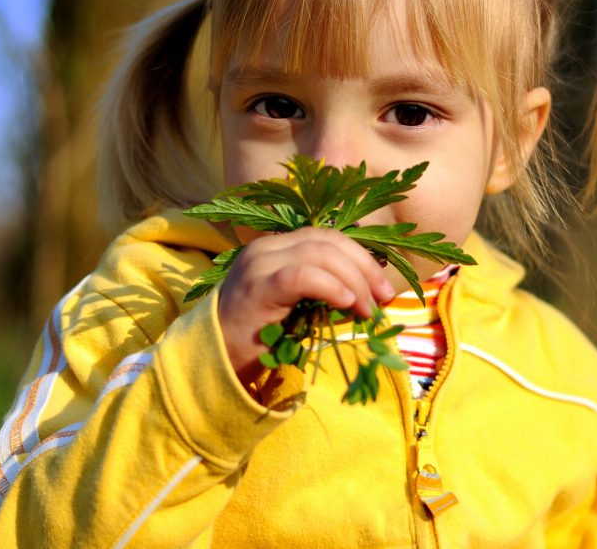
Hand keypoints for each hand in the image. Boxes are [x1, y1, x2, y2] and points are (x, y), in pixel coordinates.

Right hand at [217, 228, 395, 384]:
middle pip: (328, 240)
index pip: (327, 237)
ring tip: (366, 309)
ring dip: (353, 280)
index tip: (383, 288)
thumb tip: (368, 292)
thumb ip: (321, 289)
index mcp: (276, 248)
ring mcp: (259, 265)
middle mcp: (266, 248)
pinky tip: (345, 303)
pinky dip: (330, 285)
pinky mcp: (257, 287)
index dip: (361, 257)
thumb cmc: (257, 338)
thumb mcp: (295, 305)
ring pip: (319, 254)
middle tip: (383, 299)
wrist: (213, 359)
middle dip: (364, 267)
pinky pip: (301, 275)